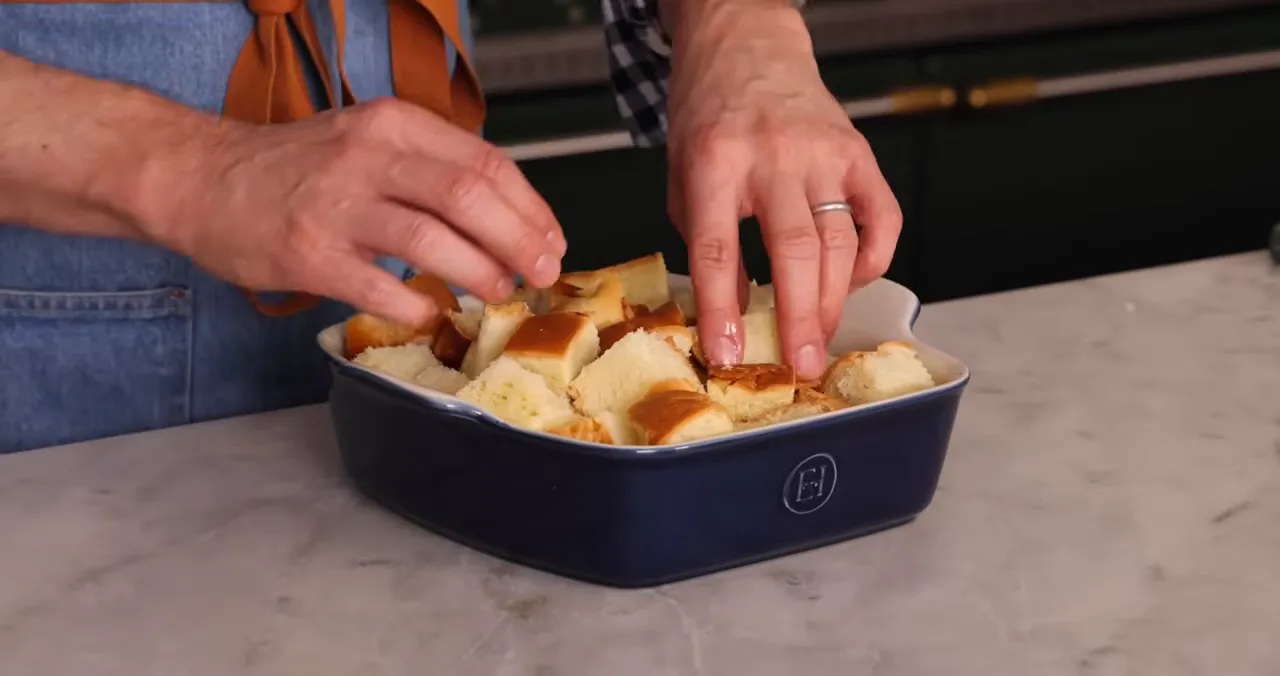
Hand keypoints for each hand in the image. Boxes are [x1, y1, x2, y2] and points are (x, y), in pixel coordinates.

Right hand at [140, 98, 565, 325]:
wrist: (199, 177)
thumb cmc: (296, 168)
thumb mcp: (368, 141)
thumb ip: (431, 169)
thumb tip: (507, 218)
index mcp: (393, 124)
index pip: (486, 163)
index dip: (531, 208)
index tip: (552, 241)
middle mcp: (368, 156)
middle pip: (471, 197)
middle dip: (521, 242)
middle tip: (541, 273)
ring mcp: (336, 205)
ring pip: (433, 241)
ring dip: (480, 274)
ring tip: (498, 292)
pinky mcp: (308, 254)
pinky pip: (381, 287)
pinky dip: (418, 305)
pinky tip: (432, 312)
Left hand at [663, 0, 902, 379]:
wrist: (745, 46)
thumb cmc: (709, 118)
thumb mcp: (682, 177)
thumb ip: (706, 241)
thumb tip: (735, 313)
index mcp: (714, 163)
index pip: (718, 251)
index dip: (722, 311)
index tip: (728, 354)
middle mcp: (771, 157)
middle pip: (794, 252)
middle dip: (800, 318)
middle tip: (800, 365)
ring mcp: (822, 153)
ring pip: (840, 243)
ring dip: (834, 301)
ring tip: (820, 338)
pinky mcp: (858, 151)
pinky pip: (881, 218)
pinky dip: (873, 260)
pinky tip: (853, 281)